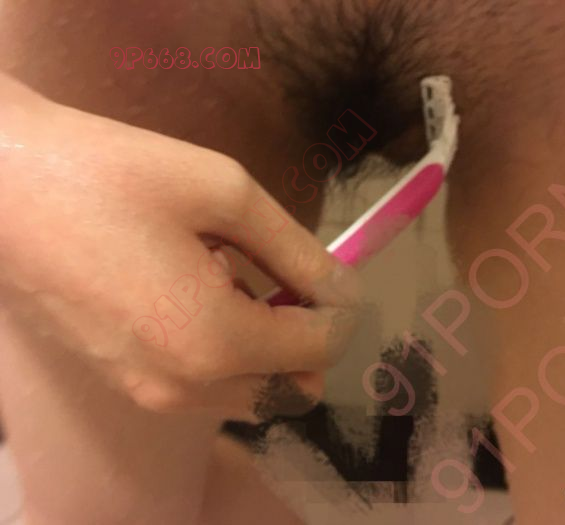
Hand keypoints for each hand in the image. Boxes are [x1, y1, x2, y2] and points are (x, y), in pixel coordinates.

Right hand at [0, 73, 360, 421]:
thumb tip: (342, 290)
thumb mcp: (226, 194)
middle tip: (282, 275)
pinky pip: (202, 385)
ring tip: (227, 276)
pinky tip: (191, 291)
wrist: (2, 186)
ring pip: (246, 393)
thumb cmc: (114, 175)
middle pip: (288, 387)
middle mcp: (184, 387)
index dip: (340, 313)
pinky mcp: (123, 381)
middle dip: (304, 337)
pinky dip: (222, 352)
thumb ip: (297, 251)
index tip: (333, 273)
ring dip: (264, 347)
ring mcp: (147, 392)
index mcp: (215, 343)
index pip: (319, 351)